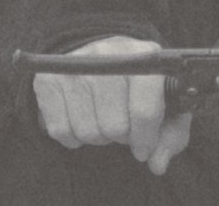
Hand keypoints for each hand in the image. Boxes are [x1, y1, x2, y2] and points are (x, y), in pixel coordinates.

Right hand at [31, 34, 191, 175]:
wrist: (104, 54)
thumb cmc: (139, 85)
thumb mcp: (165, 103)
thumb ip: (169, 135)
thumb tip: (158, 164)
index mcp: (145, 57)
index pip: (144, 109)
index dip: (146, 139)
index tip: (144, 149)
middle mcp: (108, 56)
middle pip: (115, 126)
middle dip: (121, 135)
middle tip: (122, 124)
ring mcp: (75, 66)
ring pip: (88, 132)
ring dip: (98, 136)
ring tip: (104, 117)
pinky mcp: (49, 80)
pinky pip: (61, 131)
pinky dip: (73, 136)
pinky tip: (83, 117)